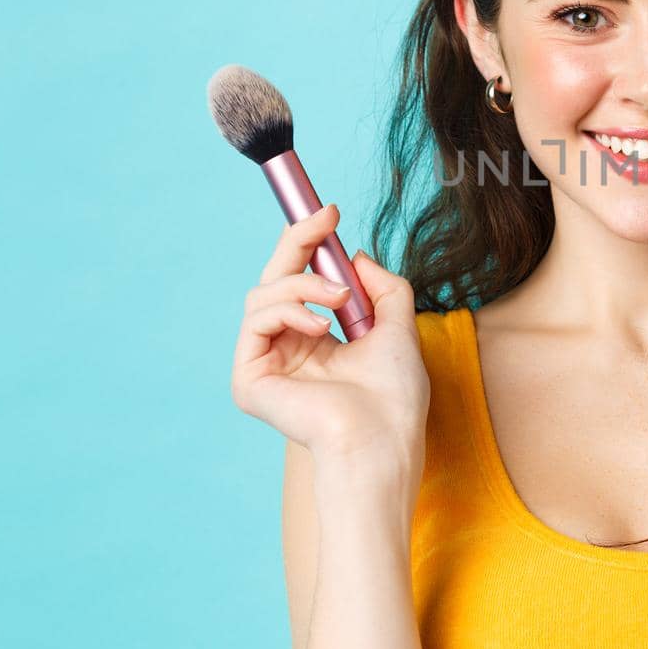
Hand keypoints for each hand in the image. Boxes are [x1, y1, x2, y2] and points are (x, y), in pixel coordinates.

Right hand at [229, 204, 430, 464]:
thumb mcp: (398, 327)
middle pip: (275, 279)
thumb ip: (382, 288)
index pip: (301, 282)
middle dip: (299, 241)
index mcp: (318, 342)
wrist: (383, 437)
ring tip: (340, 298)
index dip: (308, 243)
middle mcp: (287, 350)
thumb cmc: (395, 397)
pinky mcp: (249, 379)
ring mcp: (266, 364)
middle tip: (325, 217)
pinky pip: (256, 320)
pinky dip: (289, 310)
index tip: (330, 211)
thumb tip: (356, 254)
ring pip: (264, 293)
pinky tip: (319, 326)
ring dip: (305, 283)